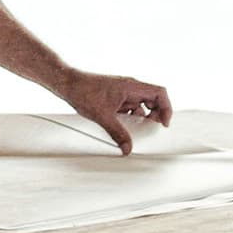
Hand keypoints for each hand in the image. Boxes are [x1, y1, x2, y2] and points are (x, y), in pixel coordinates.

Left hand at [55, 70, 172, 154]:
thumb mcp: (103, 116)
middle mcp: (129, 86)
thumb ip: (117, 133)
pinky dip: (129, 115)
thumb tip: (127, 149)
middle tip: (149, 128)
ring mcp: (122, 90)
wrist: (66, 83)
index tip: (162, 123)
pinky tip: (121, 125)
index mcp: (131, 86)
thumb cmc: (83, 92)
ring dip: (140, 116)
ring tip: (134, 129)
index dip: (166, 108)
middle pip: (153, 99)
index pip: (160, 92)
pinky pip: (128, 105)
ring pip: (140, 104)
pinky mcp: (114, 95)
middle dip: (154, 115)